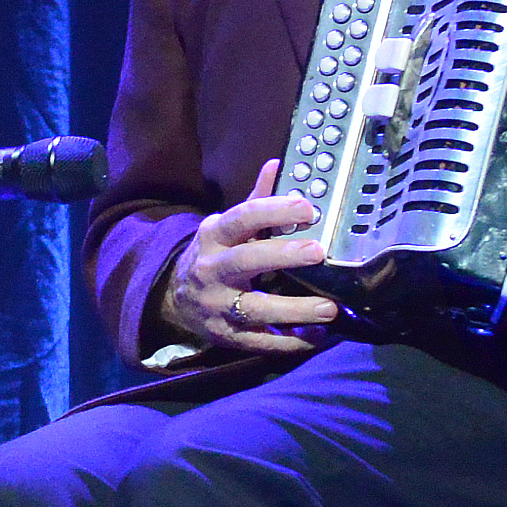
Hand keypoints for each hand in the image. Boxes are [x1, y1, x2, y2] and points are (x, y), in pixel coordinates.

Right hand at [162, 160, 337, 356]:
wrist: (176, 298)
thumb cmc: (216, 256)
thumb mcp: (227, 227)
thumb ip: (256, 202)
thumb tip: (278, 164)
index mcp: (214, 237)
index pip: (242, 218)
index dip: (274, 211)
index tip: (307, 208)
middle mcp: (211, 270)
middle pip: (245, 261)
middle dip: (282, 256)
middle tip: (318, 252)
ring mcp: (217, 306)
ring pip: (254, 309)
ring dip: (293, 310)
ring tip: (329, 308)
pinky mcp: (226, 336)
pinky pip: (259, 342)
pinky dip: (288, 342)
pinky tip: (316, 336)